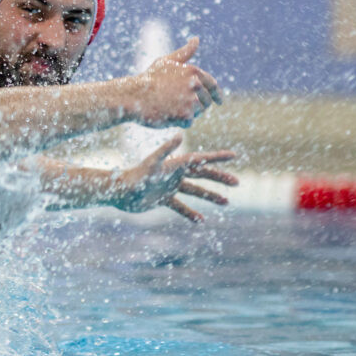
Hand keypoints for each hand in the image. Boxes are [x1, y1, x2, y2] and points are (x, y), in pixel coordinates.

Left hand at [113, 134, 237, 221]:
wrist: (119, 192)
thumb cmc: (135, 176)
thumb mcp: (153, 163)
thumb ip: (166, 149)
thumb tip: (180, 135)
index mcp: (175, 164)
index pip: (200, 159)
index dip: (217, 157)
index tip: (233, 155)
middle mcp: (174, 174)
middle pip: (201, 175)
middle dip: (219, 178)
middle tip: (237, 182)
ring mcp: (169, 187)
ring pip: (194, 191)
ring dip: (210, 196)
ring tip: (227, 202)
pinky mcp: (162, 199)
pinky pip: (180, 207)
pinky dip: (190, 213)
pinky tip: (201, 220)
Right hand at [130, 37, 222, 127]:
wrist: (133, 96)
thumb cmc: (148, 79)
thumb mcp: (166, 62)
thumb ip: (184, 53)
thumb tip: (196, 39)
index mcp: (193, 71)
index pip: (212, 85)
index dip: (217, 94)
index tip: (219, 101)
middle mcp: (195, 85)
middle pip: (206, 102)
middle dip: (195, 105)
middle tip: (178, 105)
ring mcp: (191, 101)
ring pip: (197, 113)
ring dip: (187, 113)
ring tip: (170, 108)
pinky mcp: (184, 116)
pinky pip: (188, 122)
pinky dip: (178, 122)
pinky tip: (167, 115)